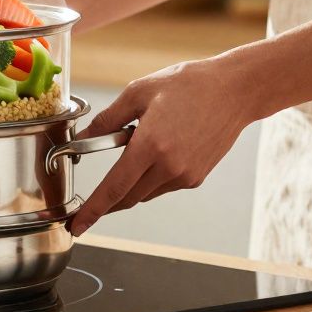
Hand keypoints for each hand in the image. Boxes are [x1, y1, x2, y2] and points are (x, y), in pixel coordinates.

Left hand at [69, 57, 257, 235]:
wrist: (234, 91)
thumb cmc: (187, 85)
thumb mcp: (139, 92)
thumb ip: (108, 119)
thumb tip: (84, 137)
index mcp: (150, 145)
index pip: (114, 188)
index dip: (93, 210)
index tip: (78, 226)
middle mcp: (169, 167)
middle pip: (127, 197)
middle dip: (106, 204)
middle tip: (87, 206)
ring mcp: (185, 175)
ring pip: (145, 192)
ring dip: (130, 184)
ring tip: (135, 150)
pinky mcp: (196, 178)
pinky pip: (163, 186)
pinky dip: (150, 178)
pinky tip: (157, 153)